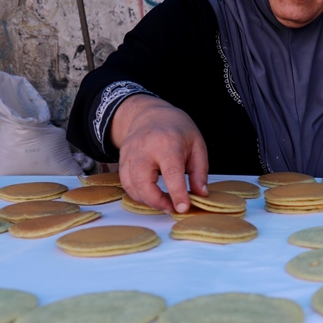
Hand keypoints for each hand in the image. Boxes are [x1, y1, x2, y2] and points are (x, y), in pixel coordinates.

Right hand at [109, 95, 207, 212]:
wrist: (150, 114)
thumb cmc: (176, 129)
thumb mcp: (197, 145)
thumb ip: (199, 171)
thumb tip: (200, 193)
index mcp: (167, 143)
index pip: (172, 172)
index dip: (177, 193)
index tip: (183, 208)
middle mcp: (144, 149)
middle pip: (144, 182)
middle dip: (157, 201)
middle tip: (172, 208)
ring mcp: (130, 155)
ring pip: (132, 186)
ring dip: (147, 200)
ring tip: (164, 203)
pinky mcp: (122, 161)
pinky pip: (126, 184)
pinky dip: (138, 195)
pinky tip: (151, 196)